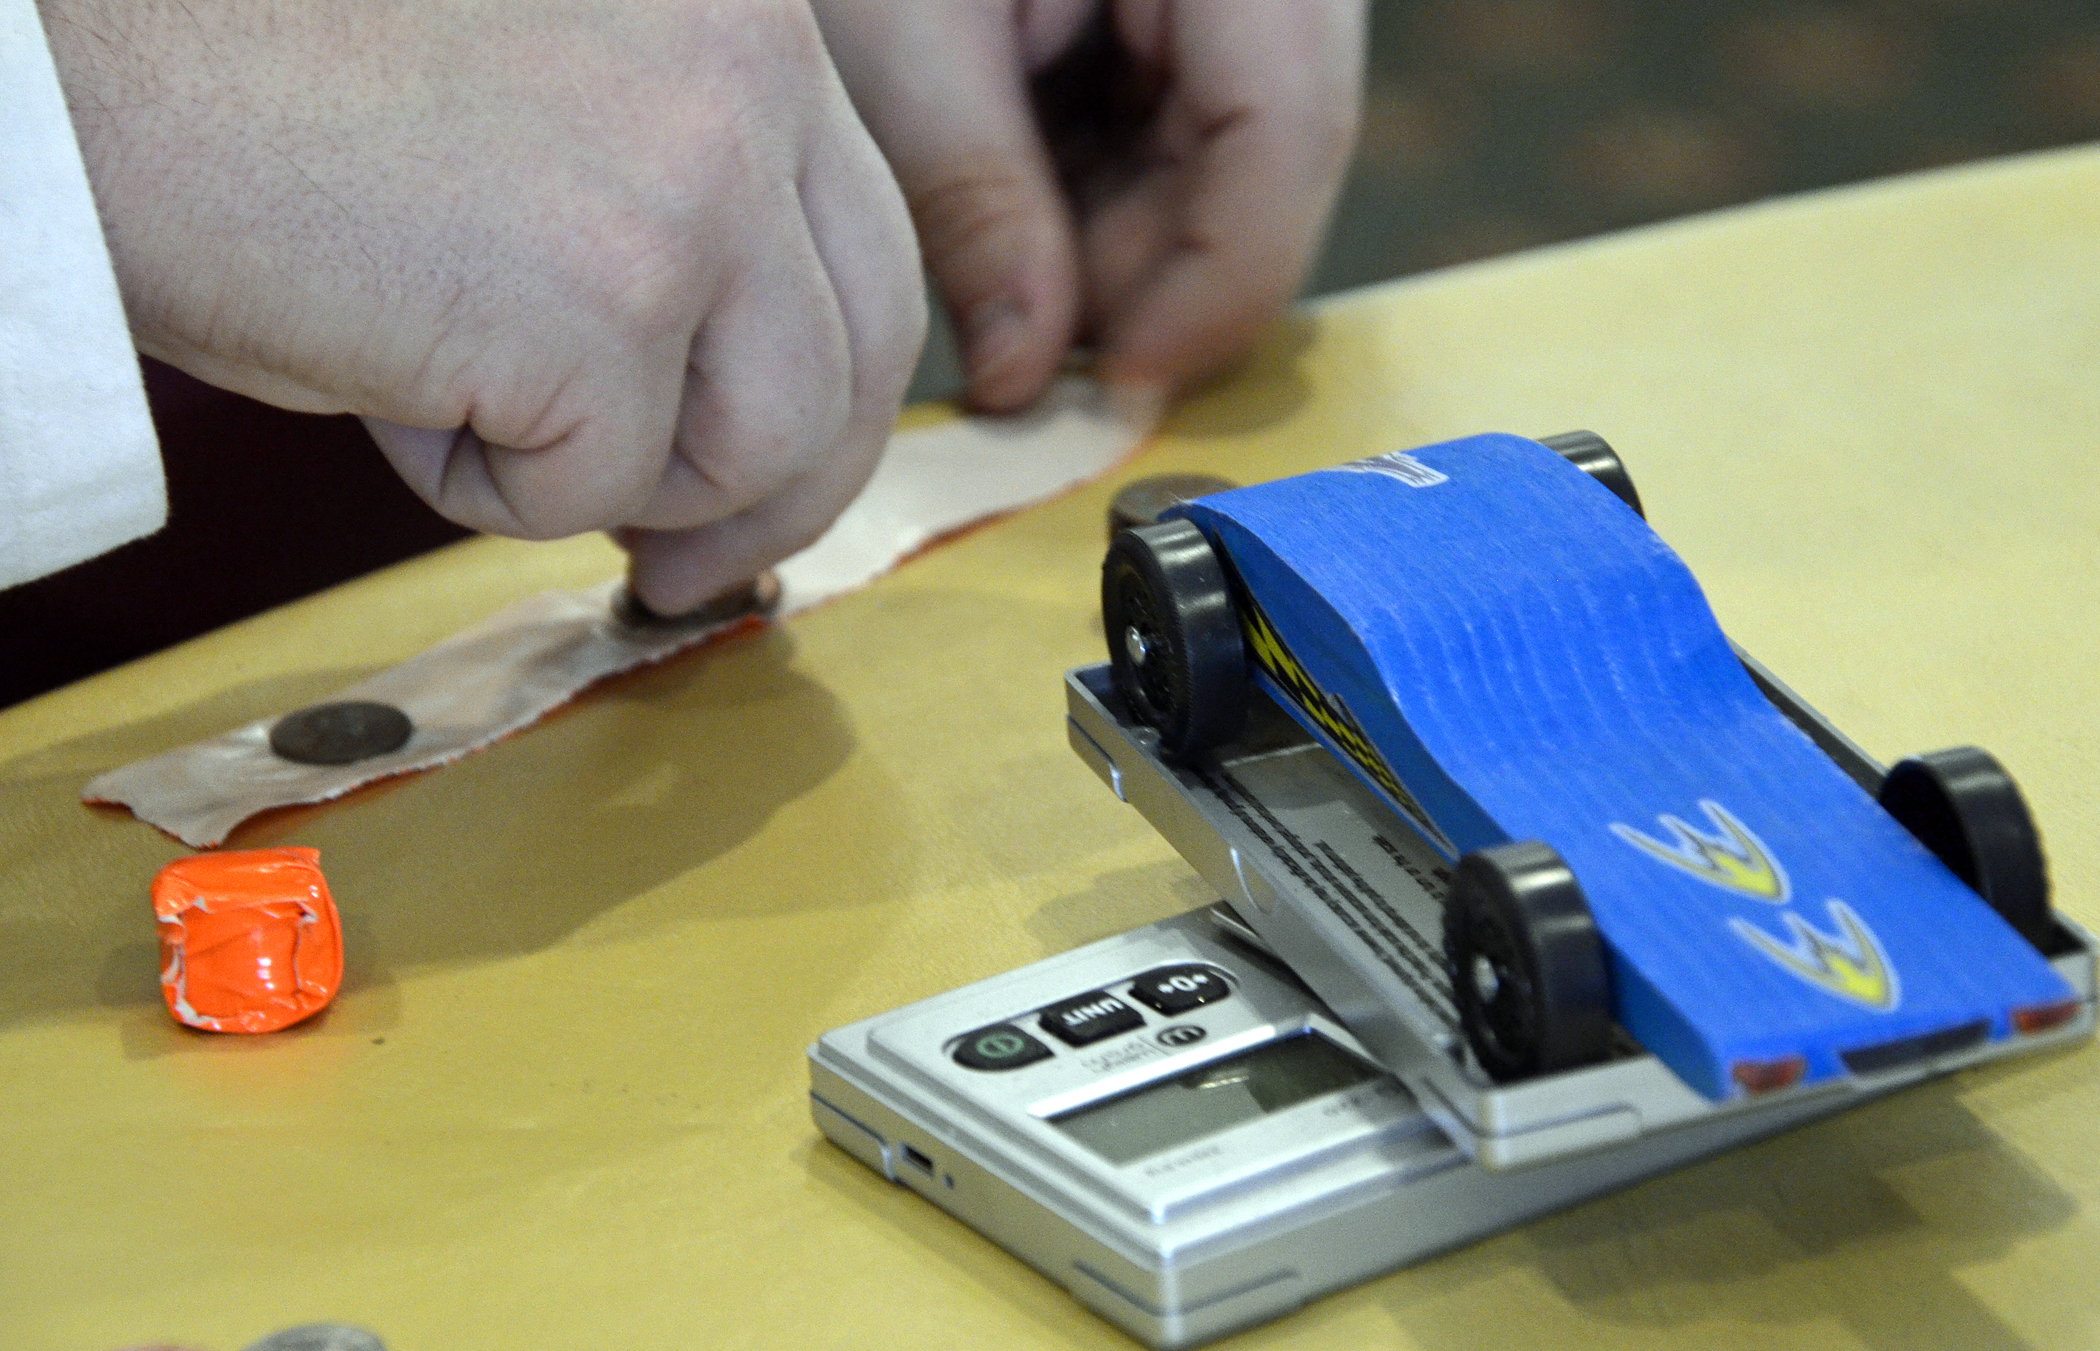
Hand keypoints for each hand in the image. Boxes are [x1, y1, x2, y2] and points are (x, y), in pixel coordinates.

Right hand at [40, 0, 925, 614]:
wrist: (90, 63)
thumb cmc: (271, 85)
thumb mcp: (557, 117)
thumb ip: (686, 221)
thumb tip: (752, 424)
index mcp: (751, 15)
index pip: (869, 245)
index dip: (824, 391)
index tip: (760, 476)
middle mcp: (754, 69)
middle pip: (865, 354)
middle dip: (779, 493)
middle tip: (688, 571)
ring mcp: (692, 182)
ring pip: (764, 442)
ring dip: (615, 478)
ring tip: (462, 397)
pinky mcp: (603, 299)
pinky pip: (600, 487)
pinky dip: (480, 482)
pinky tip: (382, 376)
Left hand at [813, 0, 1363, 411]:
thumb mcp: (897, 35)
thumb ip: (975, 208)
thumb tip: (1028, 377)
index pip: (1288, 126)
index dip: (1210, 283)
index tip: (1113, 381)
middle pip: (1272, 153)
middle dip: (1151, 270)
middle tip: (1032, 346)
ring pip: (1233, 151)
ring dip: (1121, 235)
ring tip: (1000, 258)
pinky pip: (1183, 113)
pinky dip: (1101, 181)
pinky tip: (1016, 196)